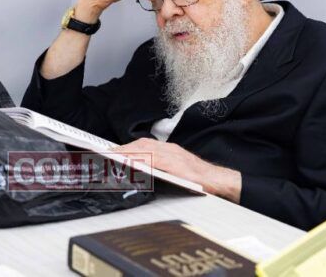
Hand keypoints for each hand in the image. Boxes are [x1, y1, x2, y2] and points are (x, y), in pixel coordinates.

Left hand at [114, 138, 241, 202]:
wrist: (217, 180)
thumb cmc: (198, 178)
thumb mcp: (176, 169)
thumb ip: (161, 167)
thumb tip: (142, 171)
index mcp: (168, 150)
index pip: (143, 145)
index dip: (127, 147)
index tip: (112, 150)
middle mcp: (169, 149)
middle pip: (141, 145)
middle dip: (124, 148)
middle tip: (108, 153)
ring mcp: (173, 155)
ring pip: (146, 150)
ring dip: (129, 152)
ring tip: (115, 157)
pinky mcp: (176, 164)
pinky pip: (155, 160)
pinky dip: (142, 160)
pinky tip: (132, 163)